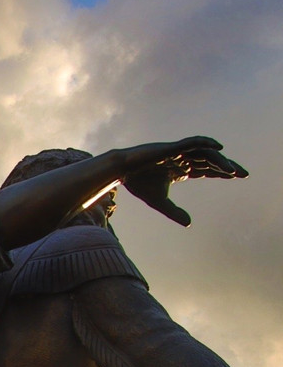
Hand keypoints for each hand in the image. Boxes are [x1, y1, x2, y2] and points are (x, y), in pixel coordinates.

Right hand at [120, 137, 247, 225]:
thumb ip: (174, 212)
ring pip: (204, 154)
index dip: (221, 172)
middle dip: (226, 167)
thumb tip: (190, 223)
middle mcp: (183, 159)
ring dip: (219, 161)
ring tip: (232, 171)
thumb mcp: (159, 202)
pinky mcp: (172, 148)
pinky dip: (206, 142)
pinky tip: (219, 147)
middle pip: (210, 161)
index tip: (237, 177)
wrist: (122, 171)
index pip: (206, 169)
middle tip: (243, 174)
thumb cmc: (138, 184)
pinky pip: (193, 142)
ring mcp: (179, 152)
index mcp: (181, 169)